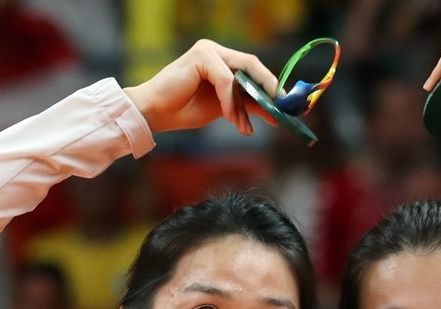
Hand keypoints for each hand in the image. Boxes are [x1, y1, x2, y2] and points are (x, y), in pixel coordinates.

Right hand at [124, 40, 278, 135]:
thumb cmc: (184, 110)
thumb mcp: (224, 109)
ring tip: (243, 127)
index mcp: (221, 60)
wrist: (156, 113)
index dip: (270, 85)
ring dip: (244, 105)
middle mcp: (216, 51)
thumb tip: (275, 112)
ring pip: (241, 76)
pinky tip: (231, 119)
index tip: (285, 105)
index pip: (253, 69)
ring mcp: (208, 51)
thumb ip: (247, 106)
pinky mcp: (201, 56)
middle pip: (252, 66)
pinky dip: (231, 102)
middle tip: (279, 110)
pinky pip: (226, 81)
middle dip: (268, 89)